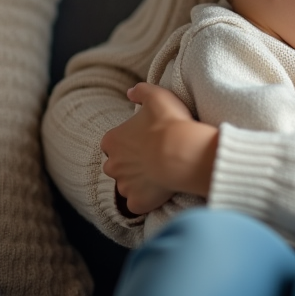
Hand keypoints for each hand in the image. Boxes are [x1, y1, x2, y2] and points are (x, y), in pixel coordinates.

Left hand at [100, 82, 218, 214]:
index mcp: (112, 140)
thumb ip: (140, 90)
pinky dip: (146, 200)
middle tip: (153, 158)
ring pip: (127, 186)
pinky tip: (160, 192)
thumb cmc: (169, 123)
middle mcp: (112, 164)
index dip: (129, 142)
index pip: (113, 143)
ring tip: (160, 174)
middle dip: (130, 164)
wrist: (182, 150)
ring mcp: (124, 185)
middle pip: (117, 166)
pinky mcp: (137, 202)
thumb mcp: (156, 96)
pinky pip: (137, 204)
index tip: (146, 141)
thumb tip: (130, 92)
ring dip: (139, 182)